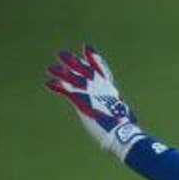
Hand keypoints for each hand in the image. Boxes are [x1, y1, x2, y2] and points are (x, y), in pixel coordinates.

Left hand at [44, 45, 147, 160]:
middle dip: (72, 61)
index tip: (87, 47)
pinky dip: (57, 86)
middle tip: (61, 54)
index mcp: (110, 90)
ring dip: (61, 72)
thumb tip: (130, 119)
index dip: (94, 58)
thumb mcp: (124, 117)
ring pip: (72, 77)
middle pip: (84, 69)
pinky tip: (49, 83)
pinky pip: (66, 90)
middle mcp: (100, 87)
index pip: (101, 70)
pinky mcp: (81, 100)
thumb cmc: (125, 129)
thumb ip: (121, 112)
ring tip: (50, 68)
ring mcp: (90, 92)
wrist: (120, 132)